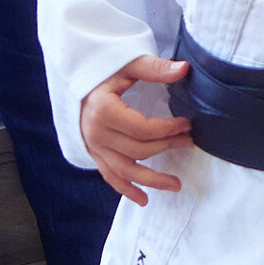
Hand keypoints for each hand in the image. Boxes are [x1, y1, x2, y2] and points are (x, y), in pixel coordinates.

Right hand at [80, 55, 192, 205]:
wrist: (74, 80)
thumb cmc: (102, 71)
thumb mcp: (126, 64)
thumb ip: (154, 68)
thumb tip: (184, 69)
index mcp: (103, 110)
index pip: (143, 129)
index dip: (168, 129)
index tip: (186, 125)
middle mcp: (96, 132)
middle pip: (138, 150)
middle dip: (167, 147)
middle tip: (188, 142)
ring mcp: (93, 146)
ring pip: (125, 170)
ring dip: (151, 181)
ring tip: (176, 185)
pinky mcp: (93, 153)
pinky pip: (110, 176)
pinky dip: (126, 189)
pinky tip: (143, 200)